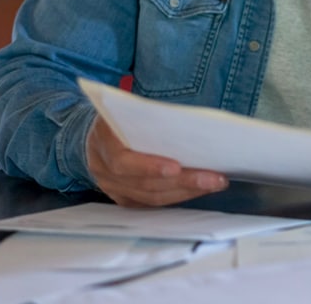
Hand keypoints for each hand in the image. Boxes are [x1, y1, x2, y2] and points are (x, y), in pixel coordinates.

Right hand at [85, 116, 227, 206]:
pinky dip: (178, 196)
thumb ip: (148, 113)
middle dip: (183, 181)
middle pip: (144, 183)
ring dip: (186, 191)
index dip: (149, 166)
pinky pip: (152, 203)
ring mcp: (112, 187)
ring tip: (215, 183)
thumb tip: (188, 119)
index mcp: (102, 140)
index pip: (123, 161)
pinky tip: (199, 189)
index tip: (177, 166)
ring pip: (151, 197)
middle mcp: (103, 168)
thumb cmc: (118, 116)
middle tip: (214, 178)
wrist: (95, 134)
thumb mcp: (126, 107)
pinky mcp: (124, 197)